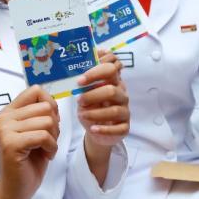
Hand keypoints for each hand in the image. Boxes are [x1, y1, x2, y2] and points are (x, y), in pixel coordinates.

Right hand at [0, 86, 59, 198]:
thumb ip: (41, 113)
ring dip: (54, 138)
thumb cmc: (29, 159)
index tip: (50, 121)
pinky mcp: (11, 144)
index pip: (35, 90)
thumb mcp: (36, 130)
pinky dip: (51, 147)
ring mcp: (5, 130)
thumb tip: (52, 100)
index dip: (50, 104)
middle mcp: (4, 118)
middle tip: (48, 140)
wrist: (16, 187)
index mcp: (9, 111)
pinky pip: (43, 136)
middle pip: (45, 107)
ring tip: (46, 148)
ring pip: (46, 121)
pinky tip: (45, 155)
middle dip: (54, 125)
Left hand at [76, 50, 129, 184]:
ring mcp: (125, 111)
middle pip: (112, 90)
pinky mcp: (124, 127)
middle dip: (93, 94)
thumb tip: (73, 73)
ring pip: (114, 110)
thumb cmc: (91, 107)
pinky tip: (93, 128)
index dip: (96, 72)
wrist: (96, 129)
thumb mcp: (85, 94)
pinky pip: (118, 128)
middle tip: (79, 100)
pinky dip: (104, 129)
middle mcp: (121, 94)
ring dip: (96, 113)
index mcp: (113, 81)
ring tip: (82, 114)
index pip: (110, 69)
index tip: (80, 80)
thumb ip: (83, 85)